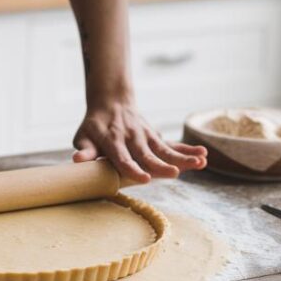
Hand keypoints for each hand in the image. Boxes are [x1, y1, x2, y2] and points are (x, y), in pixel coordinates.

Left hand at [72, 98, 207, 182]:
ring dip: (183, 156)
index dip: (133, 169)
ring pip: (166, 149)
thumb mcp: (83, 136)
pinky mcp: (156, 137)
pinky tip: (203, 155)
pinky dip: (187, 149)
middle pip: (149, 154)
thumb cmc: (94, 126)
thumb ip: (85, 150)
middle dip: (162, 165)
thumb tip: (77, 161)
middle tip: (176, 173)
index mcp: (113, 141)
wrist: (111, 102)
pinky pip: (173, 145)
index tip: (145, 178)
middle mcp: (133, 138)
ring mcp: (147, 137)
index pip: (123, 158)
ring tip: (201, 162)